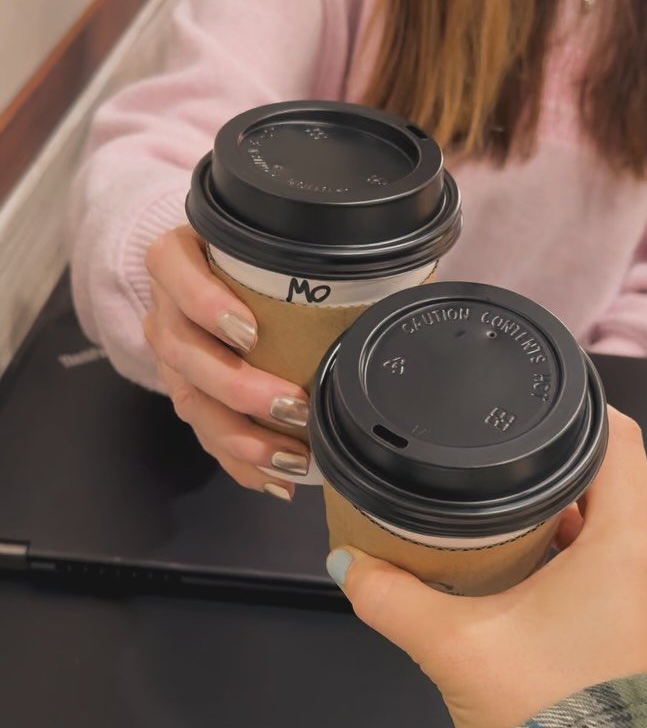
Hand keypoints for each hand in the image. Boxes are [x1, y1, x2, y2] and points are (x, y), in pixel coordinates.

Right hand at [144, 225, 309, 499]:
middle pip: (185, 354)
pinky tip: (278, 482)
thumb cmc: (245, 262)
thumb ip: (303, 253)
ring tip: (291, 457)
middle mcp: (165, 311)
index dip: (206, 304)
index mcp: (176, 260)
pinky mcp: (185, 396)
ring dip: (244, 438)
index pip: (174, 271)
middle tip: (294, 407)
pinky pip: (206, 436)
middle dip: (241, 388)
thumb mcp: (263, 245)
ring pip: (192, 404)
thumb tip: (400, 272)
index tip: (250, 332)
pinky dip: (243, 464)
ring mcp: (171, 359)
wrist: (199, 279)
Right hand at [328, 409, 646, 727]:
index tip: (525, 401)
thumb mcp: (454, 645)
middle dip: (550, 458)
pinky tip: (512, 551)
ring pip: (604, 519)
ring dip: (555, 504)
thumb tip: (345, 562)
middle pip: (607, 475)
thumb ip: (392, 597)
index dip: (576, 406)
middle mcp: (646, 559)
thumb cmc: (538, 706)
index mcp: (623, 544)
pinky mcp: (630, 620)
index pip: (617, 438)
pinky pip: (602, 557)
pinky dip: (564, 543)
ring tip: (492, 491)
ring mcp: (642, 592)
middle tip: (491, 445)